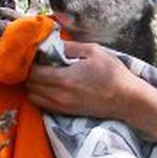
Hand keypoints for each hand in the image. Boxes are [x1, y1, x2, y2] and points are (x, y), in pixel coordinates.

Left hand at [25, 41, 146, 121]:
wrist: (127, 100)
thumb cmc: (113, 74)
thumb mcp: (93, 51)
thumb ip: (70, 47)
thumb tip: (53, 45)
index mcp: (64, 78)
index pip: (33, 72)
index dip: (31, 61)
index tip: (36, 54)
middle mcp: (59, 95)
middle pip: (30, 85)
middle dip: (29, 73)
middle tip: (38, 62)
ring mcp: (62, 106)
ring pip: (33, 97)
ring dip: (33, 85)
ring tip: (43, 74)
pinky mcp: (66, 112)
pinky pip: (43, 105)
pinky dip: (40, 95)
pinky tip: (50, 85)